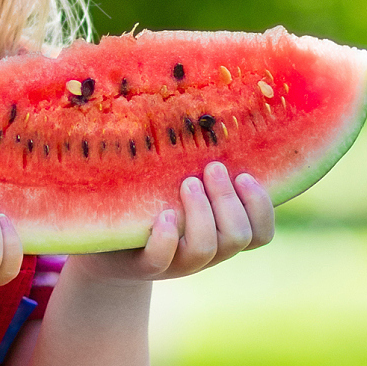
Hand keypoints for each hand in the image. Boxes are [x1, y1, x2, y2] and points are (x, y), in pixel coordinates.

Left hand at [67, 162, 275, 285]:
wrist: (105, 242)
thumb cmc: (150, 200)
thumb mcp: (177, 181)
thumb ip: (200, 161)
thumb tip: (215, 100)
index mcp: (221, 232)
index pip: (261, 234)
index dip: (261, 208)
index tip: (243, 175)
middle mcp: (205, 251)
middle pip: (238, 237)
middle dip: (228, 200)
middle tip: (211, 168)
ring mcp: (175, 263)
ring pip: (206, 249)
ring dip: (201, 213)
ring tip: (186, 183)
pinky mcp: (142, 266)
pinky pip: (162, 260)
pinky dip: (166, 238)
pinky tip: (163, 215)